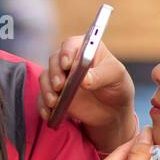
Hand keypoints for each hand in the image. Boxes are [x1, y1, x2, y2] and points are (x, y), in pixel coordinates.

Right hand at [39, 34, 135, 151]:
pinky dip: (43, 106)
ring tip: (54, 103)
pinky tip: (49, 114)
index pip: (70, 45)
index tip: (67, 64)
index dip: (67, 53)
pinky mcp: (54, 94)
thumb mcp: (116, 77)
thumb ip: (101, 76)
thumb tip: (84, 80)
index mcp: (85, 49)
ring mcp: (60, 77)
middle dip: (55, 73)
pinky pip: (42, 98)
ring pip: (45, 78)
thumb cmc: (116, 86)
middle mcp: (69, 60)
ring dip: (47, 90)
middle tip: (60, 86)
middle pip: (54, 61)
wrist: (112, 110)